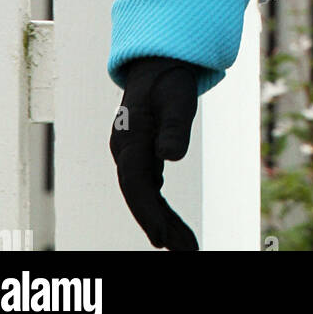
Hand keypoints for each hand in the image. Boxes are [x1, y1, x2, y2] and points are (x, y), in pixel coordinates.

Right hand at [109, 55, 202, 250]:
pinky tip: (172, 227)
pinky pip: (148, 189)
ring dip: (163, 223)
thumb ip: (174, 126)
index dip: (149, 213)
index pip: (135, 184)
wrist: (160, 62)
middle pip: (140, 196)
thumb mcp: (178, 97)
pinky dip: (160, 209)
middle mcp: (124, 150)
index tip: (165, 239)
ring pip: (144, 196)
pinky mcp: (140, 156)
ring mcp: (130, 155)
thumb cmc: (170, 79)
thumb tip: (169, 156)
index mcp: (129, 138)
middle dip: (160, 227)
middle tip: (188, 251)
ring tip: (186, 247)